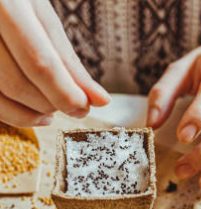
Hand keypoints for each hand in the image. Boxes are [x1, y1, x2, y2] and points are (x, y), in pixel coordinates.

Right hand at [0, 0, 109, 126]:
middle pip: (18, 84)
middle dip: (52, 103)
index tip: (85, 107)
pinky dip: (16, 115)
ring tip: (53, 110)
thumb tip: (100, 100)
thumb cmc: (12, 2)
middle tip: (74, 107)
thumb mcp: (41, 17)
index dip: (66, 93)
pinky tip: (35, 114)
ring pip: (1, 97)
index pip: (39, 62)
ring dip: (34, 113)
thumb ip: (69, 61)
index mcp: (6, 5)